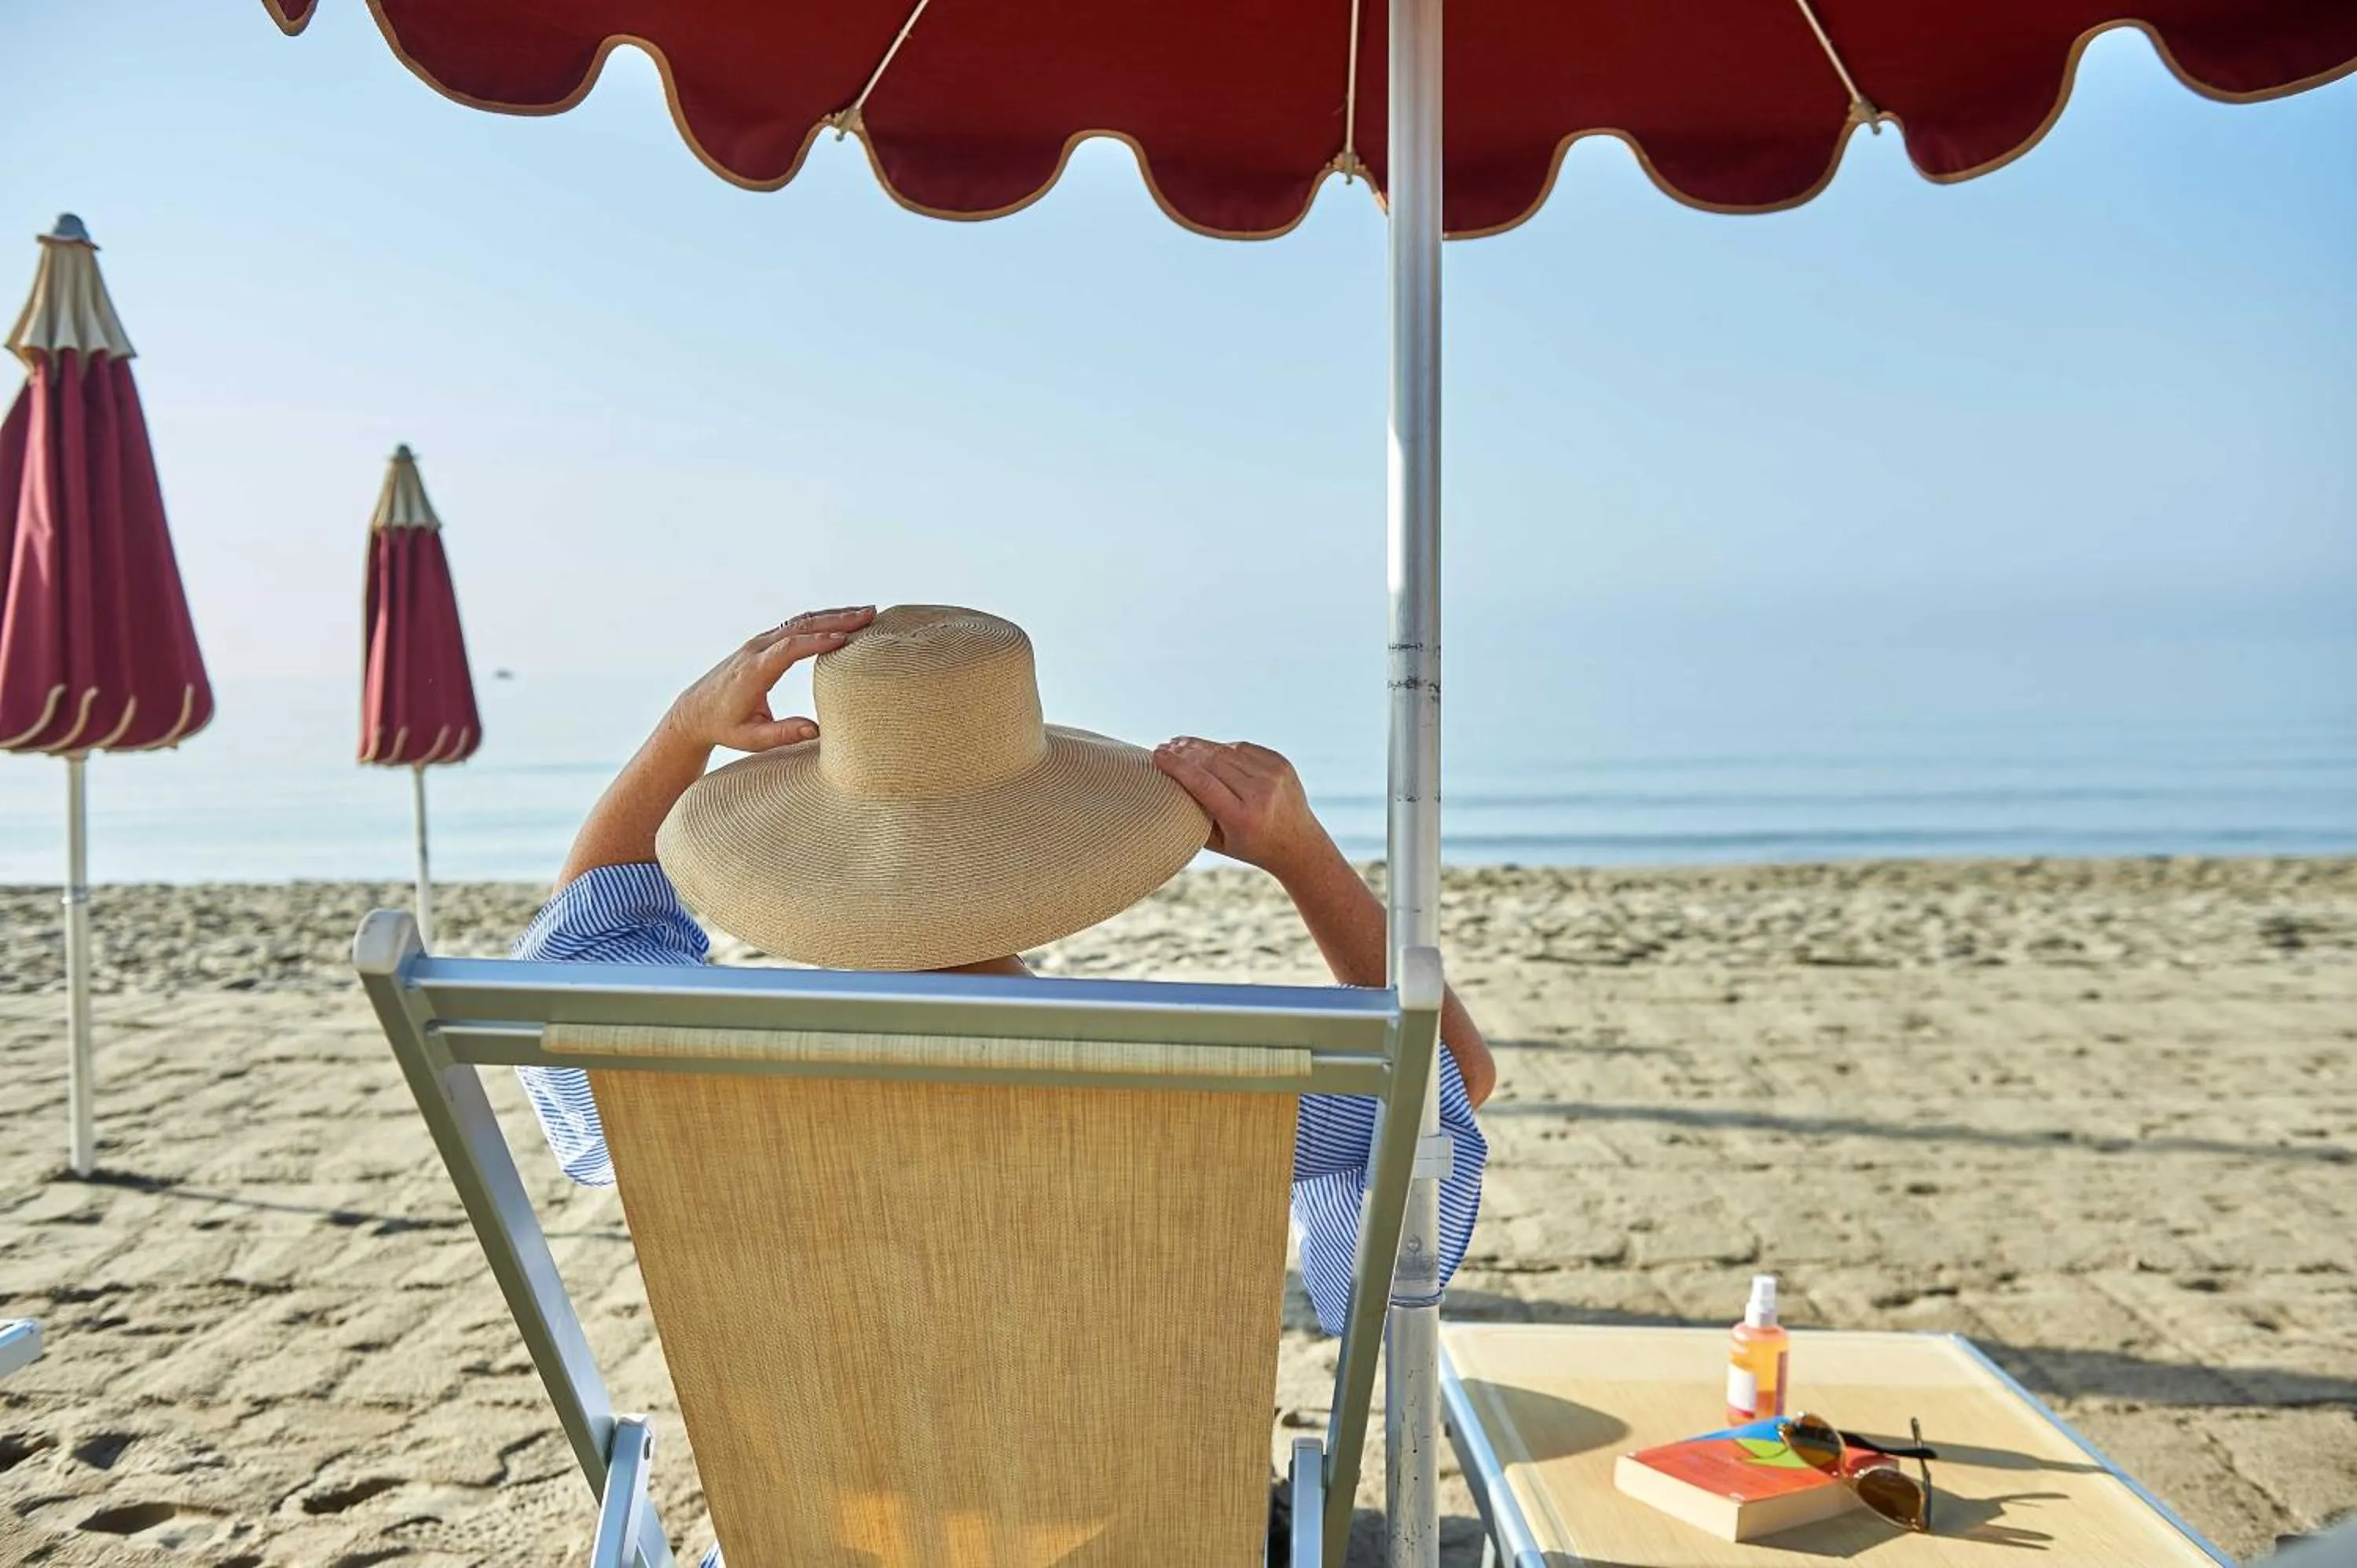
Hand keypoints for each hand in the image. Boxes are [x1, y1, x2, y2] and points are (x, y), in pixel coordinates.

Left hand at [663, 606, 875, 753]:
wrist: (694, 712)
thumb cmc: (724, 727)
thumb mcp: (752, 739)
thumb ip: (783, 734)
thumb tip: (816, 730)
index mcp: (754, 670)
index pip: (789, 648)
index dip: (818, 642)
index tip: (846, 639)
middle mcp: (756, 650)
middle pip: (800, 626)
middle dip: (837, 619)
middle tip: (870, 613)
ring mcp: (759, 642)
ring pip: (800, 621)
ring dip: (833, 615)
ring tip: (866, 612)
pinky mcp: (763, 643)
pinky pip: (795, 626)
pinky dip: (821, 620)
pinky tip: (842, 619)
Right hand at [1153, 737, 1337, 882]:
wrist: (1299, 844)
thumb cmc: (1251, 846)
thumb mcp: (1219, 842)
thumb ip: (1194, 816)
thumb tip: (1166, 786)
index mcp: (1243, 817)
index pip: (1202, 782)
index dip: (1177, 765)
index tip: (1157, 754)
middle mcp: (1261, 793)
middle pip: (1212, 762)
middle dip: (1184, 752)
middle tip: (1164, 747)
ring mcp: (1274, 775)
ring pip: (1226, 751)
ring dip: (1200, 746)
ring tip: (1180, 744)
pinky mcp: (1281, 763)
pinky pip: (1243, 748)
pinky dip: (1223, 748)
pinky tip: (1208, 750)